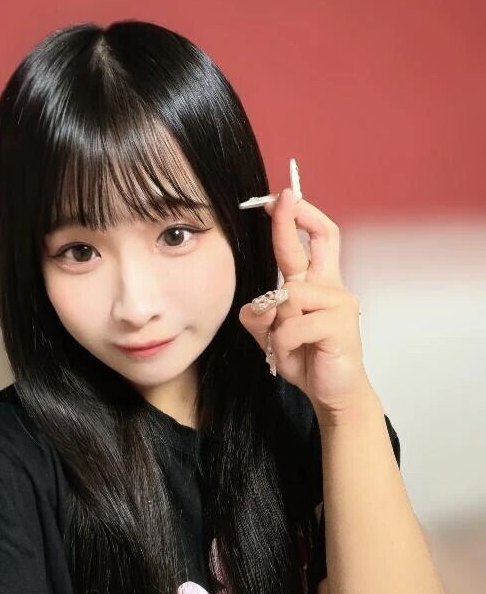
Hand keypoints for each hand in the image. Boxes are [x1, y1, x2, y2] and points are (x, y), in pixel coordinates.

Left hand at [238, 187, 372, 419]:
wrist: (333, 394)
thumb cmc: (307, 359)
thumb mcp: (271, 338)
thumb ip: (258, 318)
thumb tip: (254, 304)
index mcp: (316, 284)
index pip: (312, 240)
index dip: (295, 217)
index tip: (277, 199)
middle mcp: (330, 287)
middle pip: (322, 237)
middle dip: (295, 216)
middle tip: (282, 198)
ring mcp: (339, 303)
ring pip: (288, 296)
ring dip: (276, 326)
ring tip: (286, 347)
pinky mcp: (340, 325)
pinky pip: (293, 325)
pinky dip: (283, 343)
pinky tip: (293, 355)